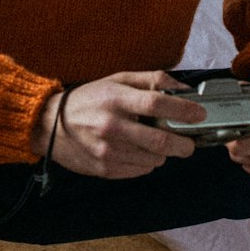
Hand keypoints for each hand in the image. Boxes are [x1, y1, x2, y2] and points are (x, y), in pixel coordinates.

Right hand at [32, 72, 205, 179]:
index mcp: (115, 99)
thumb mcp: (117, 80)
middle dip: (183, 145)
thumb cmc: (88, 99)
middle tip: (190, 144)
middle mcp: (112, 126)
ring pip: (153, 159)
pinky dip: (147, 162)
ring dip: (163, 154)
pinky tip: (137, 151)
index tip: (200, 114)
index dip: (183, 109)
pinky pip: (140, 170)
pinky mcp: (105, 169)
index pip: (156, 103)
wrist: (49, 125)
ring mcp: (108, 151)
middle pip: (160, 140)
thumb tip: (182, 89)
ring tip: (156, 144)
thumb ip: (151, 80)